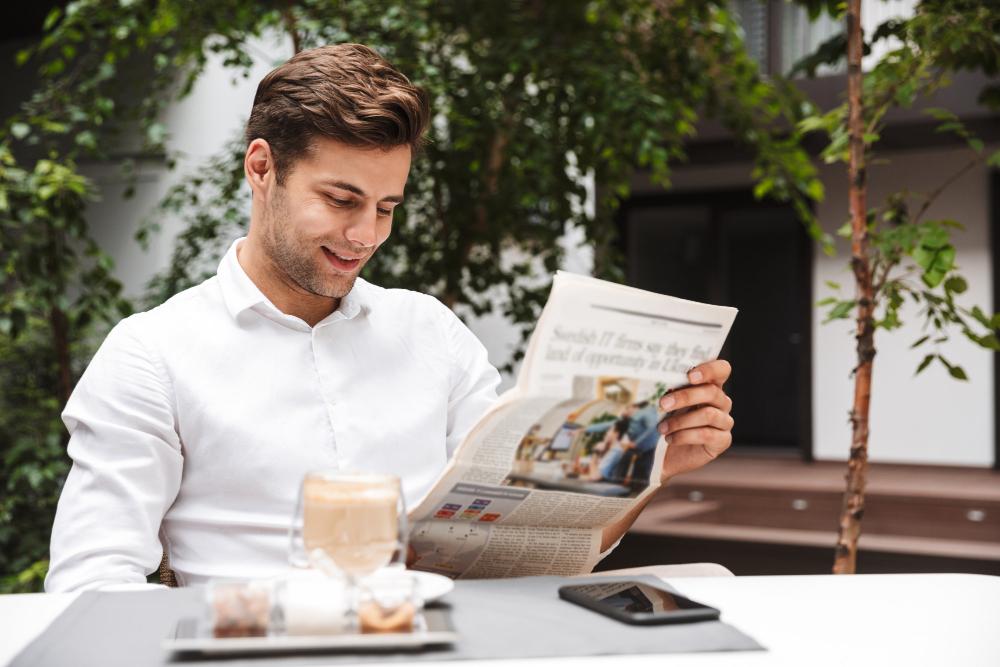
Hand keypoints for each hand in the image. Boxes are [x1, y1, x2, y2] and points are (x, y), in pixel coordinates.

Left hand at [658, 360, 732, 481]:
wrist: (666, 453)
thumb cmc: (667, 421)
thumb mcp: (667, 404)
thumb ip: (669, 390)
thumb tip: (655, 379)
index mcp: (710, 386)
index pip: (721, 370)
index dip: (709, 369)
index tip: (690, 375)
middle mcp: (721, 402)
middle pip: (712, 392)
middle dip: (685, 397)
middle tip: (663, 403)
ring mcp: (724, 421)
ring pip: (708, 414)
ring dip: (680, 421)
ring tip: (662, 428)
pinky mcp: (722, 440)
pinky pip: (707, 434)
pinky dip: (685, 436)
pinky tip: (670, 439)